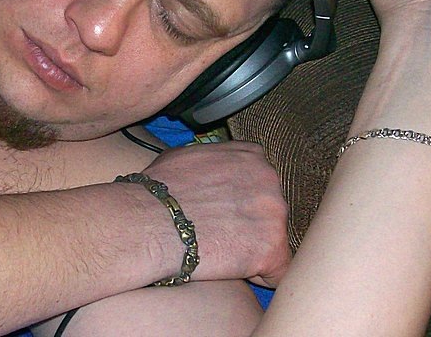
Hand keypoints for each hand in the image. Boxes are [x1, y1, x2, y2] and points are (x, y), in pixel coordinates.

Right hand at [143, 141, 290, 286]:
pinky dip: (261, 275)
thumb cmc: (160, 190)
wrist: (151, 221)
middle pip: (270, 208)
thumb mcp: (188, 156)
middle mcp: (269, 179)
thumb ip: (215, 161)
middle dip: (250, 223)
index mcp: (251, 156)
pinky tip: (235, 270)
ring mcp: (274, 213)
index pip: (260, 180)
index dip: (242, 200)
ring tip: (221, 251)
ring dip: (253, 248)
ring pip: (274, 238)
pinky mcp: (272, 249)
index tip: (225, 211)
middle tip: (221, 233)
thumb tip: (212, 170)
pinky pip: (278, 270)